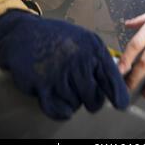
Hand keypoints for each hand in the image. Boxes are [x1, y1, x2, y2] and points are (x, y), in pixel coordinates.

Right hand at [0, 10, 128, 119]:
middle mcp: (79, 60)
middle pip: (94, 99)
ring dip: (71, 100)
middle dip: (90, 99)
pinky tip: (58, 98)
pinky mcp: (42, 85)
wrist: (24, 34)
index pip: (112, 78)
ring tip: (62, 81)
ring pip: (76, 105)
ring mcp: (60, 73)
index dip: (118, 95)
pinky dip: (60, 110)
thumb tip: (117, 85)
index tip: (120, 104)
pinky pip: (59, 110)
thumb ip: (100, 61)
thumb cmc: (57, 38)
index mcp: (92, 48)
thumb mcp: (84, 40)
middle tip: (81, 89)